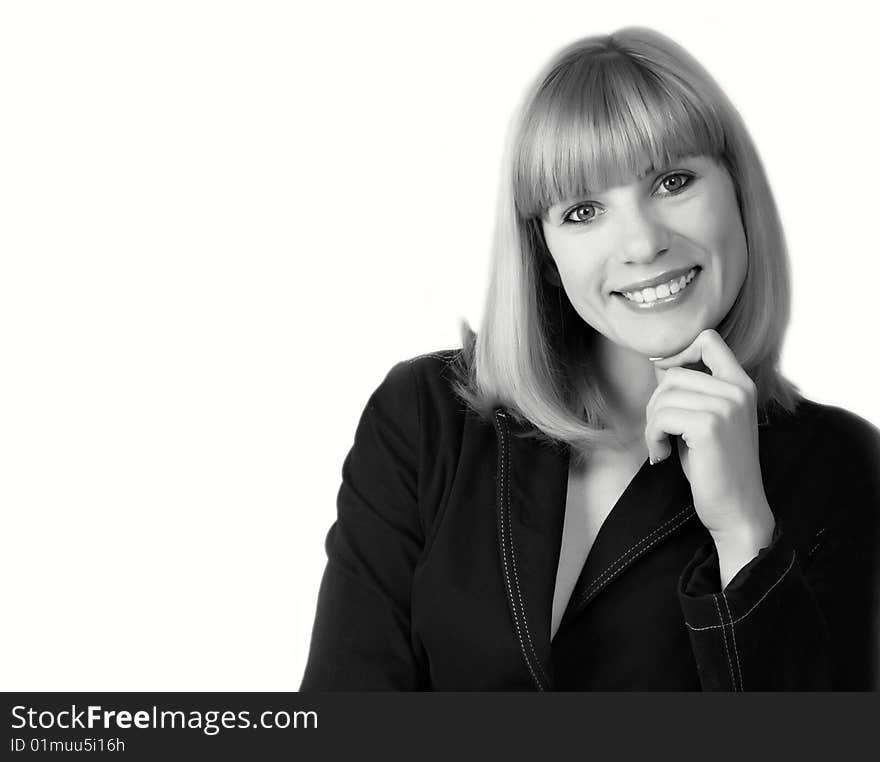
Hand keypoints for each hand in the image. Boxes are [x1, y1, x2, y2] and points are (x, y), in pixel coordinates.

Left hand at [646, 329, 774, 558]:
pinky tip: (662, 456)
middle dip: (656, 404)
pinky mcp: (709, 426)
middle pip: (672, 374)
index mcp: (741, 384)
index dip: (678, 352)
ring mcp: (726, 406)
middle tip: (661, 433)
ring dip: (652, 424)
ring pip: (663, 396)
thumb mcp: (707, 420)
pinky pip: (661, 418)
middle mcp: (738, 389)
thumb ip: (692, 392)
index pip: (708, 340)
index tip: (664, 378)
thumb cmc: (716, 467)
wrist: (738, 510)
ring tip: (663, 447)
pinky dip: (652, 437)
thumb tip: (658, 364)